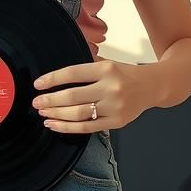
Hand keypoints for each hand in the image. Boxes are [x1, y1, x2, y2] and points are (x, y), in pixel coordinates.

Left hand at [32, 59, 156, 132]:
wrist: (153, 86)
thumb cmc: (126, 74)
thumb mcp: (108, 63)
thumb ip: (86, 66)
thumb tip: (55, 75)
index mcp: (106, 69)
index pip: (73, 73)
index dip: (52, 79)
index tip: (38, 84)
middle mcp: (111, 87)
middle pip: (73, 96)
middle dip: (50, 100)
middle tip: (36, 102)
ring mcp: (114, 106)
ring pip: (78, 113)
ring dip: (56, 114)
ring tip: (43, 113)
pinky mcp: (116, 122)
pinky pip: (87, 127)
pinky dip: (67, 127)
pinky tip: (54, 124)